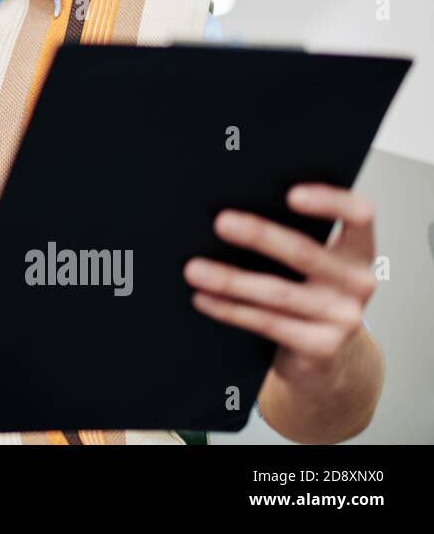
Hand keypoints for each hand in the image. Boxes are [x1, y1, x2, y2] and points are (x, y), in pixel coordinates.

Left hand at [183, 183, 377, 389]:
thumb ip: (292, 240)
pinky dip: (230, 310)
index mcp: (357, 252)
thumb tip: (231, 217)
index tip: (291, 194)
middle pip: (305, 253)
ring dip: (230, 280)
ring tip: (194, 269)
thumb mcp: (312, 267)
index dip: (330, 201)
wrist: (328, 358)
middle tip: (221, 222)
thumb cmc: (308, 294)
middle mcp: (358, 282)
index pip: (358, 216)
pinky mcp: (322, 347)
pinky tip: (203, 298)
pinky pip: (267, 323)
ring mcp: (343, 318)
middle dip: (259, 236)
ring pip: (278, 292)